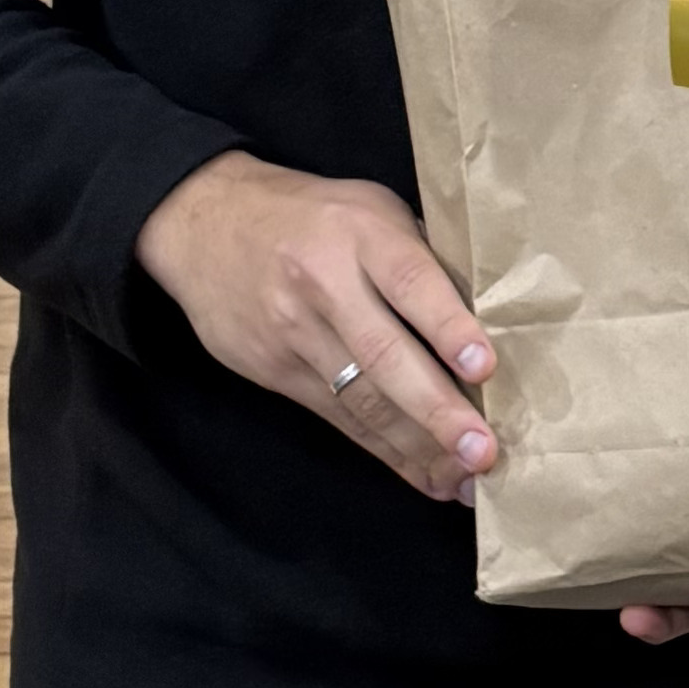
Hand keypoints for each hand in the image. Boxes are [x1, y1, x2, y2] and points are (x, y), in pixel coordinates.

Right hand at [137, 152, 500, 504]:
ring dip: (417, 447)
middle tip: (483, 450)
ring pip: (362, 400)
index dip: (448, 326)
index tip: (484, 367)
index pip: (410, 281)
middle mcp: (324, 285)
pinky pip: (339, 419)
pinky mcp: (275, 372)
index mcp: (359, 233)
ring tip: (465, 479)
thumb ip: (418, 254)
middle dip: (436, 410)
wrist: (202, 224)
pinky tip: (424, 475)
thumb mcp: (368, 208)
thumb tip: (485, 315)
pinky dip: (385, 452)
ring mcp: (294, 334)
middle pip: (384, 355)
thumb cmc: (309, 215)